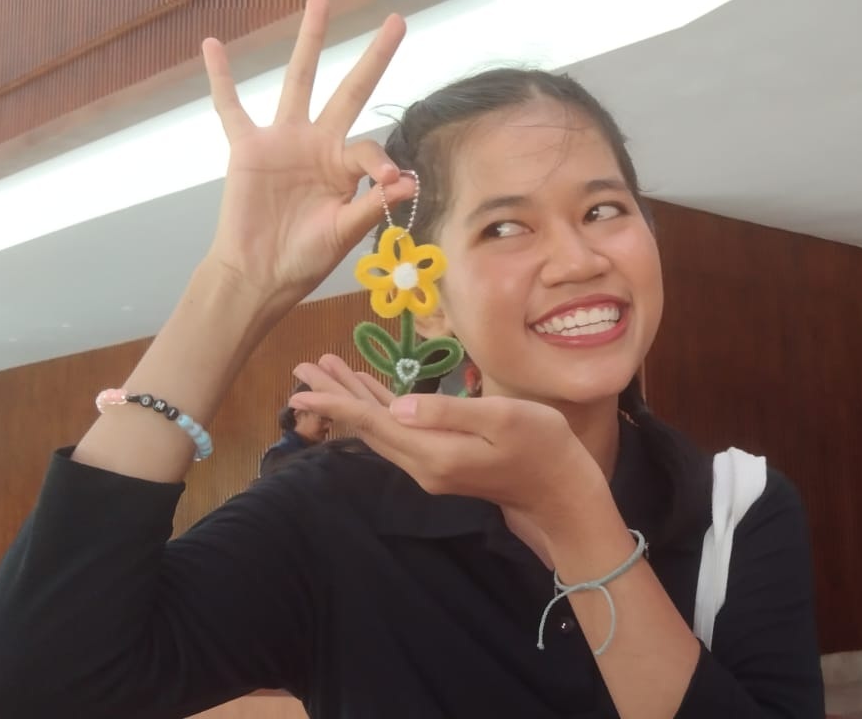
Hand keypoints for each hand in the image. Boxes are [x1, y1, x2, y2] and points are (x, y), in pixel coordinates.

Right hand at [199, 2, 414, 307]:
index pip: (371, 148)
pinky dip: (221, 78)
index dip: (384, 163)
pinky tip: (213, 46)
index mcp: (346, 168)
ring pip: (299, 81)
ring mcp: (283, 140)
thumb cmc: (303, 258)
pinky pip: (230, 107)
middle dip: (373, 57)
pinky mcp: (247, 147)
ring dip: (309, 42)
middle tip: (397, 21)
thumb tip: (408, 182)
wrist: (257, 274)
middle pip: (349, 90)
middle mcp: (318, 145)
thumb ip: (371, 204)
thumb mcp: (344, 232)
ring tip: (319, 4)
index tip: (391, 182)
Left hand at [290, 355, 607, 520]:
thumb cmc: (544, 446)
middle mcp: (423, 466)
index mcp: (434, 454)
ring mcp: (431, 467)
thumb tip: (399, 407)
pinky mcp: (442, 462)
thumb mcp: (502, 420)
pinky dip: (379, 410)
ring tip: (325, 371)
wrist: (563, 492)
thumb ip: (449, 412)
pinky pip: (399, 433)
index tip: (299, 389)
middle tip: (301, 369)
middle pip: (367, 427)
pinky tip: (370, 393)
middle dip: (334, 396)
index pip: (373, 424)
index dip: (336, 402)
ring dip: (353, 400)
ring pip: (380, 429)